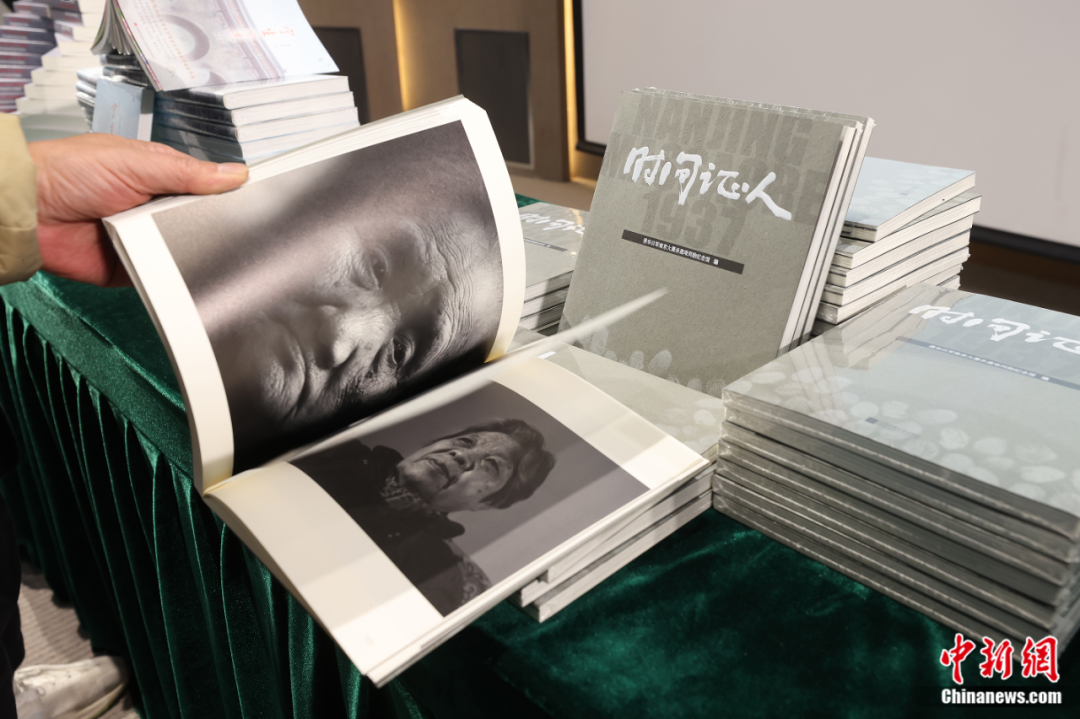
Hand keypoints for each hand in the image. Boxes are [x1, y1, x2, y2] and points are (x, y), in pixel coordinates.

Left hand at [28, 134, 248, 286]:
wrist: (29, 212)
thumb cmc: (68, 172)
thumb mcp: (136, 163)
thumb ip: (188, 173)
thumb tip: (235, 173)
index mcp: (159, 176)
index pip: (206, 187)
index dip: (229, 195)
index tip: (256, 202)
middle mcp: (154, 207)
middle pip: (201, 222)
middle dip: (214, 227)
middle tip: (237, 232)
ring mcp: (145, 238)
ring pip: (186, 249)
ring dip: (193, 251)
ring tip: (211, 251)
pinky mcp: (134, 266)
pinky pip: (164, 275)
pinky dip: (173, 275)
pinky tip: (186, 272)